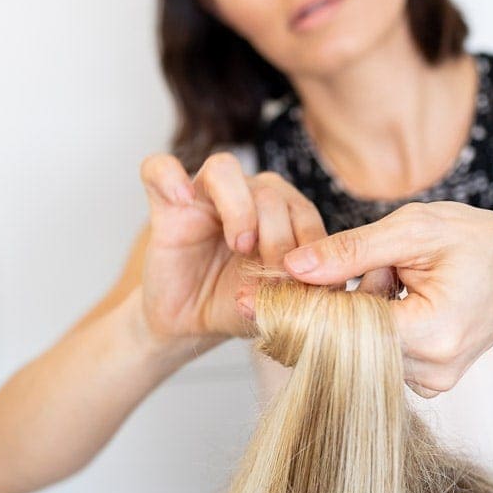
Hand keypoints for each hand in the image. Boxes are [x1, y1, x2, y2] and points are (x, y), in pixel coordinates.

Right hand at [139, 151, 325, 342]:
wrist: (189, 324)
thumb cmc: (235, 306)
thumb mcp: (278, 302)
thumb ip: (305, 289)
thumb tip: (332, 281)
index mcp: (278, 213)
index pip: (301, 207)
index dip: (309, 241)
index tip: (305, 279)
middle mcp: (245, 196)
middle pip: (269, 189)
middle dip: (279, 235)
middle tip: (273, 273)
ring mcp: (204, 196)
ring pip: (224, 169)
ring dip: (239, 208)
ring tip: (240, 245)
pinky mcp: (166, 204)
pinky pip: (160, 168)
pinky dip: (170, 177)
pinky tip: (182, 200)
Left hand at [281, 202, 492, 396]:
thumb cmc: (477, 242)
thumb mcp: (415, 229)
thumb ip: (352, 250)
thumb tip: (293, 267)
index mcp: (433, 331)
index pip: (344, 331)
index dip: (299, 309)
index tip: (257, 294)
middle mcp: (432, 370)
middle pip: (343, 350)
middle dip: (323, 308)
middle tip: (322, 271)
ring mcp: (431, 384)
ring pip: (354, 357)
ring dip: (349, 318)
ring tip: (389, 277)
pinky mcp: (426, 384)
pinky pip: (372, 361)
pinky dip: (365, 329)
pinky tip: (391, 299)